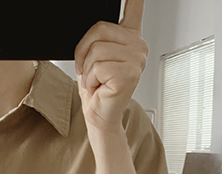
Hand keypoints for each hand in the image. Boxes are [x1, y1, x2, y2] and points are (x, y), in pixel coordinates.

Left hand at [74, 0, 147, 134]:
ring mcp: (136, 60)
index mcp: (130, 38)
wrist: (100, 115)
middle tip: (90, 70)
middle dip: (84, 51)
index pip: (134, 8)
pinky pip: (98, 67)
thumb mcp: (93, 57)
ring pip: (97, 50)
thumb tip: (96, 28)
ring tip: (96, 80)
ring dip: (87, 69)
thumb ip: (98, 38)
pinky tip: (100, 87)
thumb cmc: (98, 89)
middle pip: (100, 29)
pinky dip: (91, 79)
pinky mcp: (130, 74)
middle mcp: (137, 46)